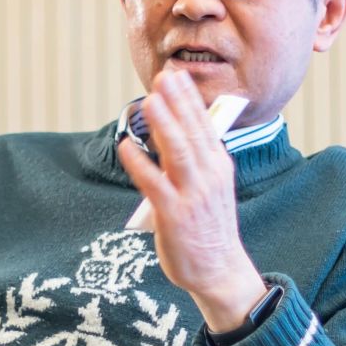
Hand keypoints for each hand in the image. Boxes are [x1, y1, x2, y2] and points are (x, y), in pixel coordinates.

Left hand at [115, 68, 269, 331]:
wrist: (219, 269)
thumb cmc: (209, 225)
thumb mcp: (212, 185)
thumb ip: (196, 158)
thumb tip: (175, 127)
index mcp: (218, 166)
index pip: (204, 126)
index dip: (189, 100)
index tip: (176, 76)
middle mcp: (209, 177)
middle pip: (192, 133)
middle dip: (177, 103)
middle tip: (164, 77)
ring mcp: (192, 196)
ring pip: (178, 153)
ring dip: (164, 125)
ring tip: (149, 102)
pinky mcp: (174, 216)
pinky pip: (154, 184)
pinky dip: (139, 163)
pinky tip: (126, 147)